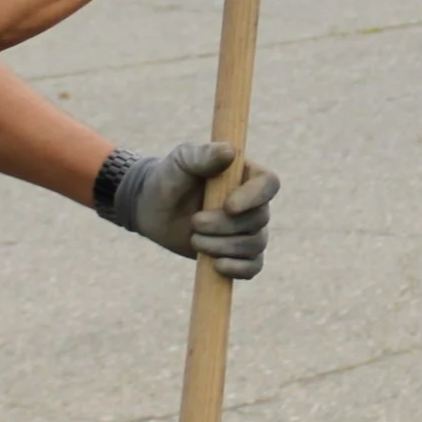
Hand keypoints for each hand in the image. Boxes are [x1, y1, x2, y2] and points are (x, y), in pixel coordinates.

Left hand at [107, 139, 279, 277]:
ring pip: (254, 245)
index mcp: (245, 175)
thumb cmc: (169, 178)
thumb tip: (230, 152)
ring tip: (195, 239)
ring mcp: (247, 230)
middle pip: (259, 219)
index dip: (254, 197)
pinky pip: (252, 267)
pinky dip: (237, 269)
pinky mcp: (238, 254)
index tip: (228, 207)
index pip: (269, 184)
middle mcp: (253, 202)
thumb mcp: (181, 161)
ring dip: (222, 246)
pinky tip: (216, 266)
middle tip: (194, 223)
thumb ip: (203, 155)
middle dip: (224, 226)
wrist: (152, 208)